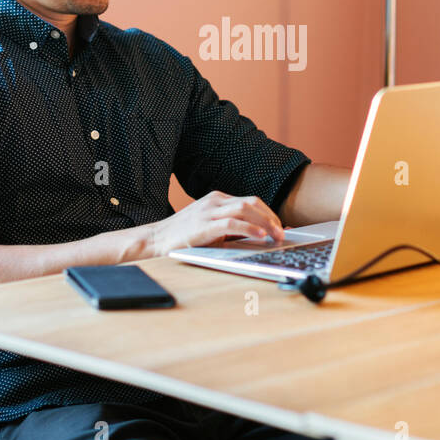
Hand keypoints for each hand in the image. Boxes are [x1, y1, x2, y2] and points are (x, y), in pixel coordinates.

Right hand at [146, 191, 285, 256]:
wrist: (156, 240)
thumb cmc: (184, 236)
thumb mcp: (212, 227)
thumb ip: (232, 228)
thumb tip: (259, 236)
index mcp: (218, 199)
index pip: (251, 201)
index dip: (269, 213)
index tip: (281, 226)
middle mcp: (215, 200)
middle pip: (252, 202)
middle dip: (271, 217)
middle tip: (283, 232)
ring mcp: (209, 210)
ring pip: (245, 209)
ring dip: (265, 222)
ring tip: (277, 235)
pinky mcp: (204, 224)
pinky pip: (232, 223)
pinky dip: (250, 228)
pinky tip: (261, 236)